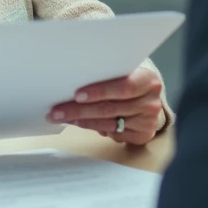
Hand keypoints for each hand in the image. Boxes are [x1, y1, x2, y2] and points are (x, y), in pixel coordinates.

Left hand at [48, 67, 163, 145]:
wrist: (149, 96)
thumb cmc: (130, 79)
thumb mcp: (124, 71)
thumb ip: (107, 74)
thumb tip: (73, 80)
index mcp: (148, 80)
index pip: (124, 86)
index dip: (100, 91)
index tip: (77, 94)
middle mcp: (150, 102)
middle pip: (110, 108)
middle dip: (80, 110)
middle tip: (58, 111)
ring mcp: (147, 121)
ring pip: (108, 123)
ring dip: (82, 121)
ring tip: (62, 117)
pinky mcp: (142, 135)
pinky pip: (113, 134)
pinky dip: (94, 128)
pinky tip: (79, 123)